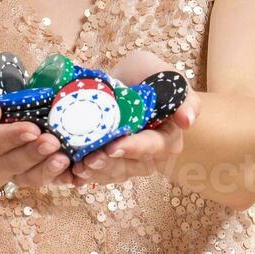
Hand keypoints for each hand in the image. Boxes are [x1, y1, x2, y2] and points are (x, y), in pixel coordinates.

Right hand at [0, 61, 70, 191]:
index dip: (11, 137)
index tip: (32, 129)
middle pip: (11, 163)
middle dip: (33, 153)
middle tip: (52, 142)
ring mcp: (9, 171)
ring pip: (27, 176)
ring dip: (46, 168)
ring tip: (63, 158)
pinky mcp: (27, 174)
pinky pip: (41, 180)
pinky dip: (57, 176)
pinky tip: (71, 169)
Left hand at [54, 50, 200, 186]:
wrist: (129, 80)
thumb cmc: (152, 78)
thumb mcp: (171, 79)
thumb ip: (183, 98)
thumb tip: (187, 120)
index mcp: (167, 138)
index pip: (152, 147)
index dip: (133, 148)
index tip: (113, 146)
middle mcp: (150, 157)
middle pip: (129, 166)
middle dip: (107, 165)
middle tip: (88, 160)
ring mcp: (128, 163)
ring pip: (110, 173)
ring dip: (92, 172)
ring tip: (75, 166)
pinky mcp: (108, 164)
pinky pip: (95, 175)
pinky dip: (81, 175)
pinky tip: (67, 172)